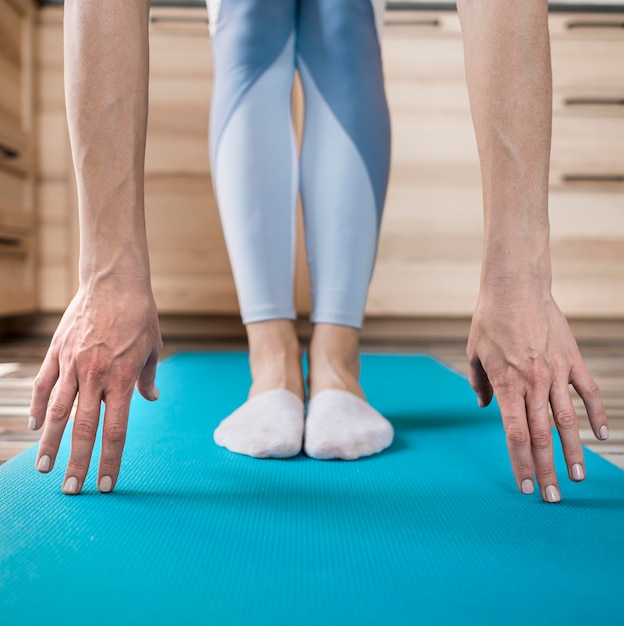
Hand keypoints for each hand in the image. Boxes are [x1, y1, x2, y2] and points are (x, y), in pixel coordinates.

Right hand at [30, 278, 161, 494]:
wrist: (114, 281)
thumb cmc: (140, 315)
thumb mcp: (153, 347)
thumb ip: (148, 377)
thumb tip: (152, 398)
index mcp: (122, 379)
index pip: (115, 430)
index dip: (110, 460)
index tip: (105, 484)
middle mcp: (96, 376)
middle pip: (84, 429)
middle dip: (78, 463)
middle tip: (72, 490)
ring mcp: (73, 364)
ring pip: (57, 412)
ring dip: (50, 443)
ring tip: (44, 469)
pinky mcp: (57, 352)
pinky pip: (44, 385)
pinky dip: (39, 407)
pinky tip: (37, 426)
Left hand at [467, 286, 607, 501]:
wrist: (514, 288)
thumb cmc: (489, 320)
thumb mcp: (474, 352)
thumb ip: (478, 382)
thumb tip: (484, 404)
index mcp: (506, 385)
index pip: (514, 434)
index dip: (519, 462)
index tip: (523, 484)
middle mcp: (532, 384)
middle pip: (540, 436)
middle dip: (544, 469)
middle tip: (549, 497)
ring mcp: (555, 372)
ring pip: (567, 421)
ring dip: (572, 451)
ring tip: (576, 477)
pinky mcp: (572, 360)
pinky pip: (588, 392)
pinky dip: (597, 414)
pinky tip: (603, 435)